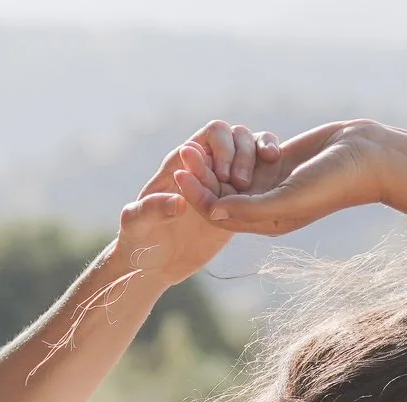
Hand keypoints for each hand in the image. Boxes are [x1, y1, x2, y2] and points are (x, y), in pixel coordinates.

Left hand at [116, 121, 281, 284]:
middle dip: (242, 154)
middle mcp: (206, 167)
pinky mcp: (238, 199)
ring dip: (256, 159)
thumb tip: (178, 203)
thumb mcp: (136, 223)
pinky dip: (267, 167)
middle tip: (238, 182)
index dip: (222, 146)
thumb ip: (152, 209)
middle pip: (236, 137)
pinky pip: (258, 173)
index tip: (222, 175)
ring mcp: (224, 181)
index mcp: (183, 163)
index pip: (211, 134)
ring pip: (250, 151)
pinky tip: (270, 179)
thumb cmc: (137, 239)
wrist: (151, 261)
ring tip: (251, 184)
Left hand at [174, 119, 395, 237]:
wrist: (364, 156)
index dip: (197, 196)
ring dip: (214, 161)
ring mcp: (270, 184)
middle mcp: (264, 205)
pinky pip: (247, 156)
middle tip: (184, 151)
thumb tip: (212, 212)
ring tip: (197, 142)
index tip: (178, 174)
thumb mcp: (288, 198)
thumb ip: (251, 208)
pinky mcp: (277, 162)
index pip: (220, 213)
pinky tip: (222, 135)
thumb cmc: (331, 183)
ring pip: (232, 174)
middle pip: (222, 193)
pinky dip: (235, 148)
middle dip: (201, 176)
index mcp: (264, 222)